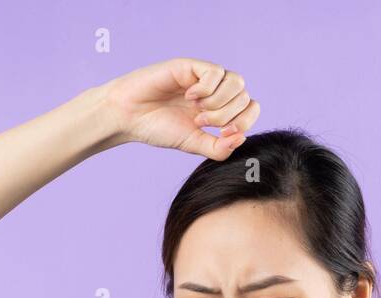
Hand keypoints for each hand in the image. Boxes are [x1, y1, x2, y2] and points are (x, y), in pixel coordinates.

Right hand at [101, 58, 260, 159]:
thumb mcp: (194, 144)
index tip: (223, 134)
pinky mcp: (191, 66)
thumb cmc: (159, 128)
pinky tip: (188, 95)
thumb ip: (218, 148)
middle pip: (245, 97)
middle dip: (226, 116)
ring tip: (196, 110)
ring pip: (237, 82)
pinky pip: (216, 72)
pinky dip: (206, 89)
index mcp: (220, 109)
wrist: (130, 116)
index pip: (251, 109)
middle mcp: (216, 91)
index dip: (244, 122)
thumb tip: (242, 139)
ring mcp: (204, 78)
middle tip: (200, 122)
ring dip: (219, 103)